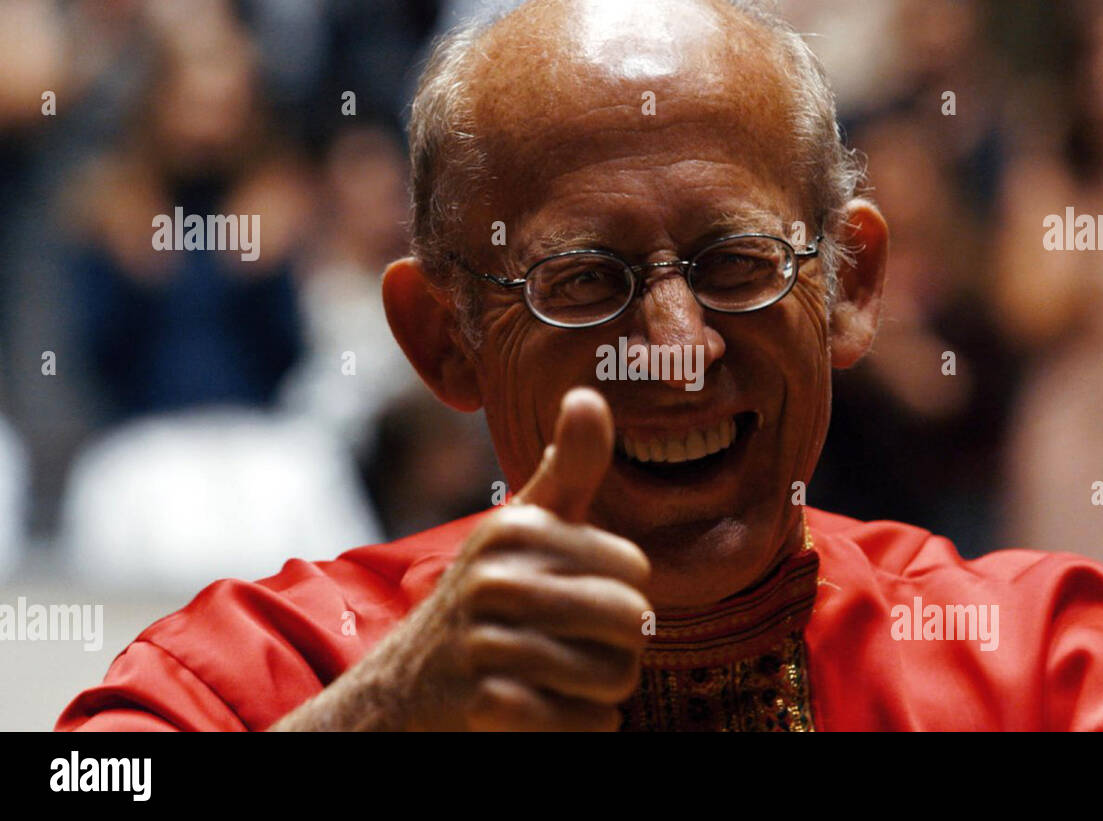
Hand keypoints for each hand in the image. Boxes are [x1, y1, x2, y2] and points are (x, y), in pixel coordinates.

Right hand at [274, 387, 650, 730]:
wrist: (404, 691)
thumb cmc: (488, 599)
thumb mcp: (523, 528)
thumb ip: (568, 466)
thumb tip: (590, 393)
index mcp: (515, 531)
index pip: (634, 569)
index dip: (621, 593)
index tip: (579, 601)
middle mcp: (496, 579)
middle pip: (632, 620)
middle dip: (620, 647)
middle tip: (578, 650)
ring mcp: (485, 642)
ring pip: (614, 676)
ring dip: (602, 692)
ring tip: (562, 681)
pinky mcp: (483, 704)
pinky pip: (586, 724)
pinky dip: (582, 728)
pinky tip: (548, 713)